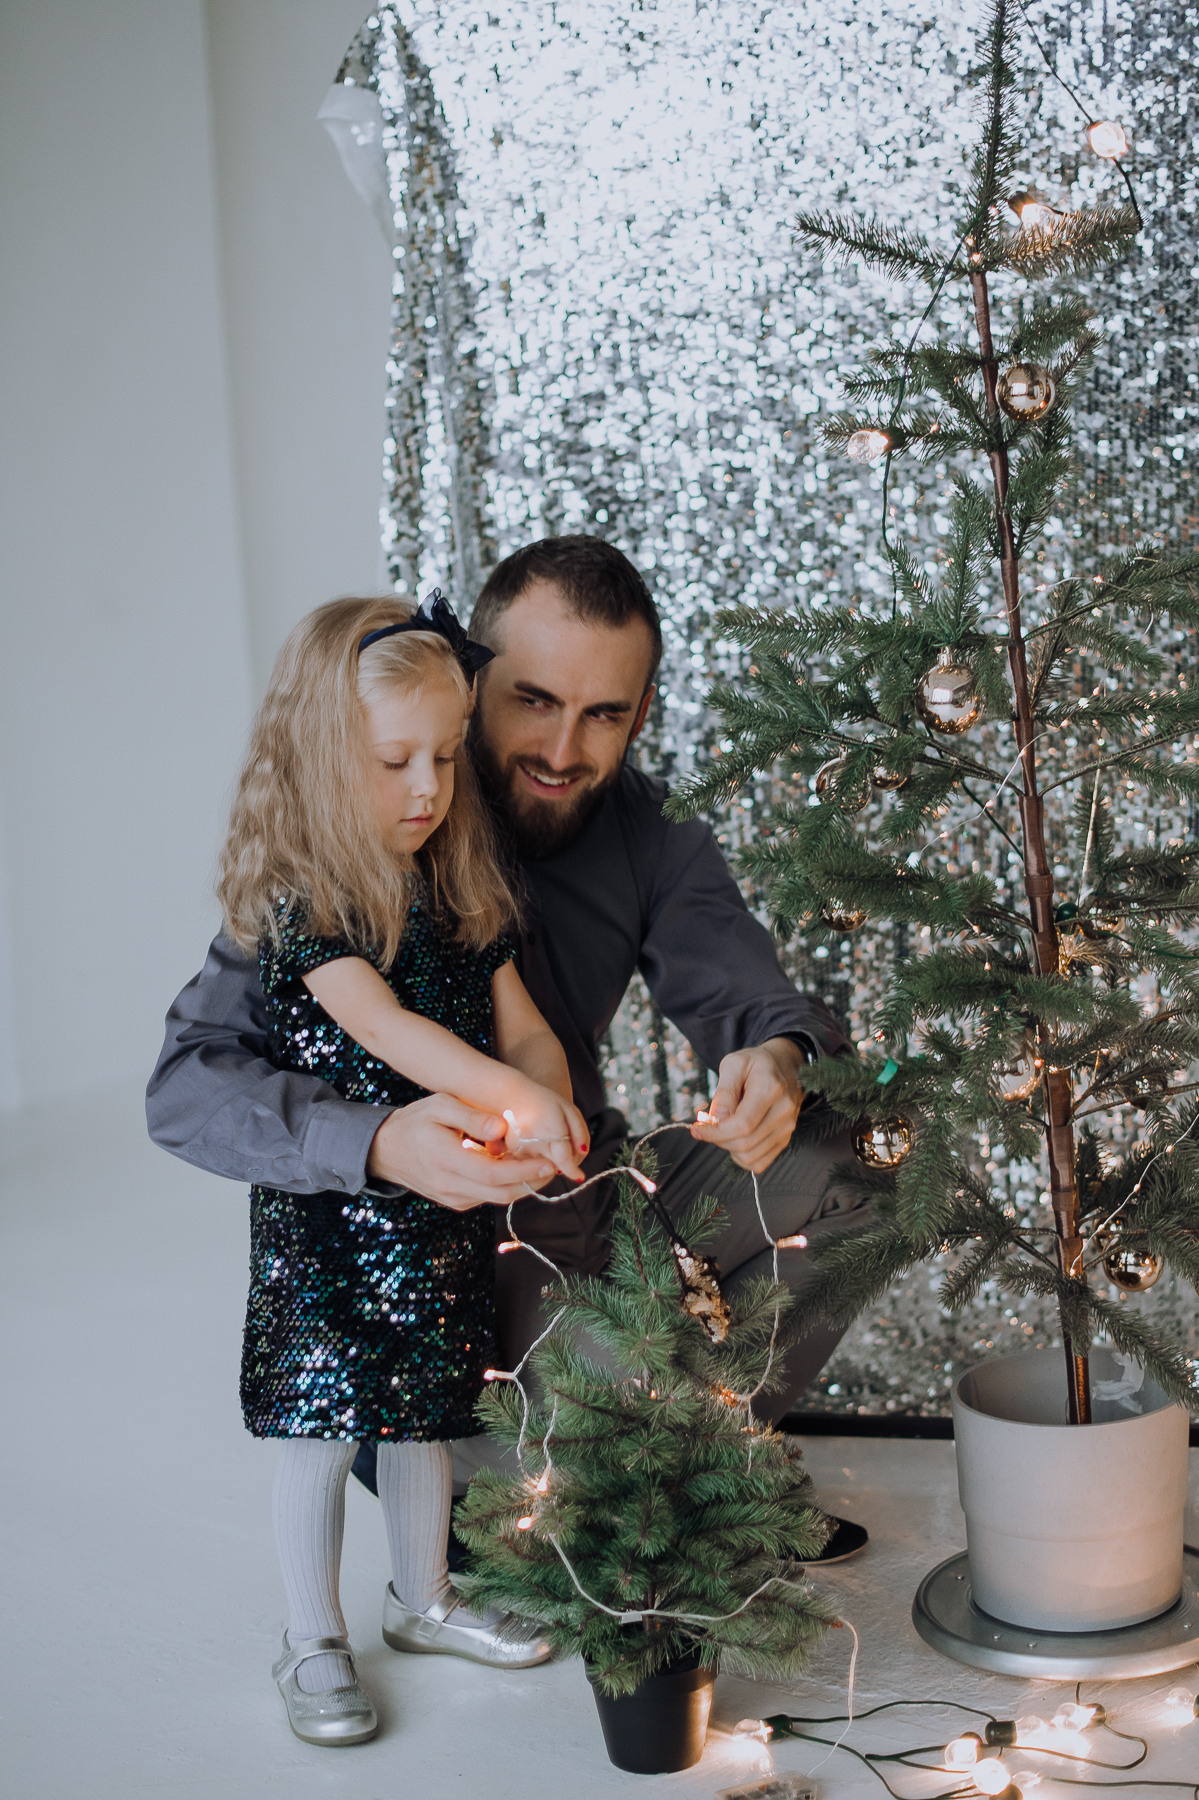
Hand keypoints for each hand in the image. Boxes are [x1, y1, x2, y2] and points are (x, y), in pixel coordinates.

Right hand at [366, 1094, 556, 1210]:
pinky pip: (486, 1198)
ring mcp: (451, 1198)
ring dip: (521, 1186)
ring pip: (495, 1198)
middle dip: (531, 1183)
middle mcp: (448, 1185)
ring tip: (541, 1166)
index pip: (493, 1174)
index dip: (524, 1172)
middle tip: (554, 1167)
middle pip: (500, 1193)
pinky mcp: (455, 1202)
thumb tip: (502, 1129)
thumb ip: (471, 1117)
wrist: (385, 1150)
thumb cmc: (416, 1121)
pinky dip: (505, 1187)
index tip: (549, 1162)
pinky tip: (516, 1170)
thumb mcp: (440, 1106)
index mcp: (445, 1159)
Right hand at [502, 1086, 590, 1182]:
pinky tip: (537, 1144)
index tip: (579, 1177)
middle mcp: (533, 1140)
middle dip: (565, 1162)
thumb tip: (582, 1153)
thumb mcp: (570, 1111)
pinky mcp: (510, 1152)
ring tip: (547, 1139)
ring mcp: (519, 1148)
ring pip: (543, 1168)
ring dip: (551, 1161)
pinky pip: (530, 1165)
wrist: (512, 1095)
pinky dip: (538, 1160)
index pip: (563, 1158)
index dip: (572, 1170)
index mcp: (549, 1128)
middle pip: (555, 1165)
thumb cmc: (545, 1103)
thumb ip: (580, 1133)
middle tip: (564, 1144)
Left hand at [690, 1038, 805, 1173]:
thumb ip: (724, 1091)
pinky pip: (759, 1162)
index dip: (715, 1132)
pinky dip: (742, 1156)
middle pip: (745, 1143)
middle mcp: (783, 1112)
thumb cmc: (756, 1064)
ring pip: (751, 1157)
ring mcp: (787, 1128)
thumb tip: (716, 1119)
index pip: (742, 1125)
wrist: (783, 1065)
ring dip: (729, 1148)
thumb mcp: (734, 1064)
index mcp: (770, 1089)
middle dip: (718, 1139)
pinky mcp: (784, 1139)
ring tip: (725, 1127)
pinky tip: (736, 1138)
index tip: (696, 1130)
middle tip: (708, 1125)